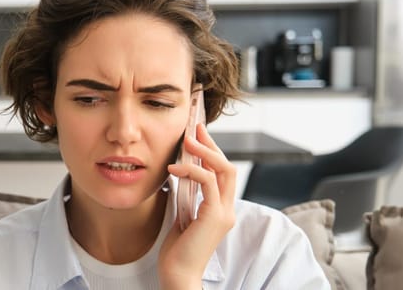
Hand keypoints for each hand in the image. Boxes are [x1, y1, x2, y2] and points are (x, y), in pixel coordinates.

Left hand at [159, 124, 236, 288]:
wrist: (178, 274)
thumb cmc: (177, 251)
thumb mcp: (182, 215)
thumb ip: (187, 197)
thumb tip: (180, 174)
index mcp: (220, 210)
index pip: (222, 174)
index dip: (212, 152)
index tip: (197, 135)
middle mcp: (227, 210)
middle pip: (227, 167)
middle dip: (211, 145)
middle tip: (195, 127)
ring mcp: (224, 213)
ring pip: (224, 170)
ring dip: (204, 151)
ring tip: (187, 140)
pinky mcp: (215, 216)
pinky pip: (207, 182)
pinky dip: (191, 169)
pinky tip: (174, 167)